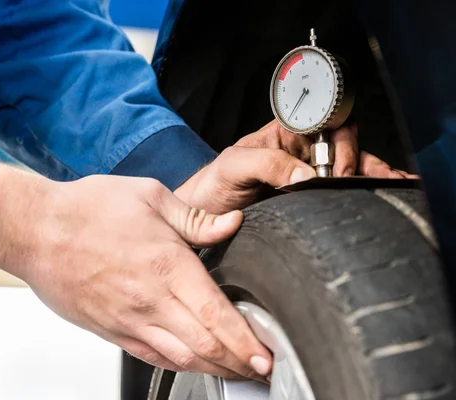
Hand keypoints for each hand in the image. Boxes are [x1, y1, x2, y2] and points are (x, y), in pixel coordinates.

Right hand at [0, 165, 272, 378]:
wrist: (35, 229)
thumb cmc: (87, 209)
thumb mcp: (149, 196)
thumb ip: (196, 218)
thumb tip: (232, 223)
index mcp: (167, 264)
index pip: (218, 314)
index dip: (247, 341)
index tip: (266, 356)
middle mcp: (150, 299)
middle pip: (205, 345)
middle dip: (239, 363)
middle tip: (261, 370)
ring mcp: (128, 320)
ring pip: (181, 358)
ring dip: (213, 369)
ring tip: (235, 372)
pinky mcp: (110, 329)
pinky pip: (151, 356)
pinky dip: (178, 365)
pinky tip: (192, 364)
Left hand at [176, 120, 417, 213]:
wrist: (203, 217)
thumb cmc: (214, 185)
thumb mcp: (235, 165)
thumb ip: (267, 163)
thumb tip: (307, 175)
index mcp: (287, 134)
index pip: (326, 125)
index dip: (338, 143)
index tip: (336, 170)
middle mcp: (302, 153)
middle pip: (345, 147)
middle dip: (359, 162)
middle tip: (354, 183)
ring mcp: (309, 176)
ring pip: (350, 169)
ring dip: (374, 175)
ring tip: (396, 185)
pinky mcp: (311, 200)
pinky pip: (343, 193)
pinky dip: (367, 191)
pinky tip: (388, 193)